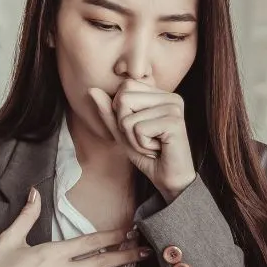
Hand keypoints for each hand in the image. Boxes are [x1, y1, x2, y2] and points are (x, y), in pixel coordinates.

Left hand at [87, 79, 197, 201]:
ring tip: (151, 145)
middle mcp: (171, 97)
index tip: (140, 128)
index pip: (126, 87)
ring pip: (128, 117)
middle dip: (125, 126)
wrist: (169, 179)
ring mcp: (174, 108)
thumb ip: (108, 111)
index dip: (122, 112)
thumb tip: (92, 90)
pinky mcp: (174, 122)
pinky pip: (138, 129)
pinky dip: (141, 145)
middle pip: (124, 98)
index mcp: (161, 94)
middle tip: (145, 139)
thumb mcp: (122, 132)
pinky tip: (157, 149)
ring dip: (133, 139)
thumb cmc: (148, 155)